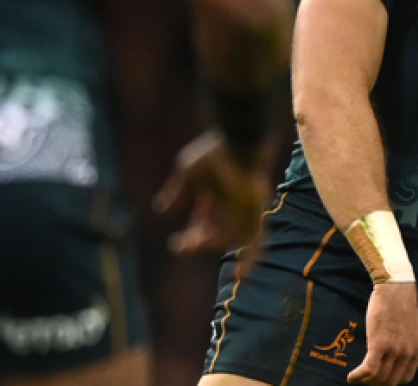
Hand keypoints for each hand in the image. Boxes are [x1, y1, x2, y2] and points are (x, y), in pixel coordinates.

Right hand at [154, 130, 270, 254]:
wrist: (238, 145)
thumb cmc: (214, 154)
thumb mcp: (188, 172)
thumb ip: (176, 192)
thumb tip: (160, 209)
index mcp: (216, 194)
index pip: (203, 223)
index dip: (191, 237)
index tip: (176, 244)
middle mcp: (231, 204)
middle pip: (216, 233)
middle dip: (199, 242)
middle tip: (185, 245)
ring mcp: (245, 209)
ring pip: (231, 237)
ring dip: (213, 244)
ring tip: (196, 241)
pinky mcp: (256, 212)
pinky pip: (256, 240)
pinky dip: (251, 257)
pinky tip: (241, 272)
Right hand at [348, 282, 417, 384]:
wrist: (395, 287)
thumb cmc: (399, 303)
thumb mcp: (408, 329)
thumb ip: (404, 344)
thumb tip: (392, 356)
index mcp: (416, 350)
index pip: (405, 378)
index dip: (391, 381)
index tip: (380, 377)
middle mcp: (407, 353)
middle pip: (390, 381)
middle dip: (377, 382)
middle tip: (366, 377)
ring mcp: (394, 349)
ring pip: (378, 377)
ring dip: (366, 380)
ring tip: (357, 376)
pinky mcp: (379, 343)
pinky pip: (369, 369)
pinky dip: (358, 376)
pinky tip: (351, 376)